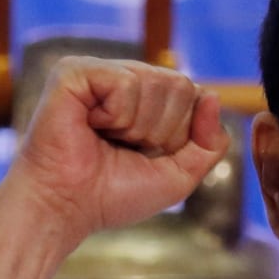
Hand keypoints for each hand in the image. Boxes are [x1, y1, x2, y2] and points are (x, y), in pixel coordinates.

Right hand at [1, 56, 229, 242]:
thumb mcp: (178, 176)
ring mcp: (99, 72)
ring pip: (156, 81)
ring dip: (135, 126)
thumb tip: (213, 96)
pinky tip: (90, 125)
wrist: (65, 208)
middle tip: (122, 147)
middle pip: (180, 84)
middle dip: (159, 130)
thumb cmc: (112, 195)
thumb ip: (208, 144)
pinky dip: (115, 116)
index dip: (177, 135)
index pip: (193, 95)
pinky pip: (125, 82)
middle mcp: (124, 79)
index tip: (143, 155)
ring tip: (104, 137)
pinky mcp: (75, 70)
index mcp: (146, 99)